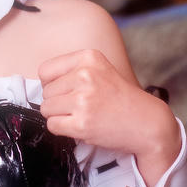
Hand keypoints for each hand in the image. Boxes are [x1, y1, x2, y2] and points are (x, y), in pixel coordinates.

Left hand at [38, 49, 178, 171]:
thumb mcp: (100, 70)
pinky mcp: (82, 123)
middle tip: (80, 106)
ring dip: (59, 116)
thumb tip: (40, 84)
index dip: (52, 84)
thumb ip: (72, 71)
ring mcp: (83, 100)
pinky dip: (62, 129)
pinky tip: (79, 126)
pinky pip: (52, 125)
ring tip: (80, 115)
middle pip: (45, 92)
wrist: (146, 122)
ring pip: (46, 109)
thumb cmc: (121, 98)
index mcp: (88, 58)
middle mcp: (85, 75)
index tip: (66, 91)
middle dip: (58, 102)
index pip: (45, 70)